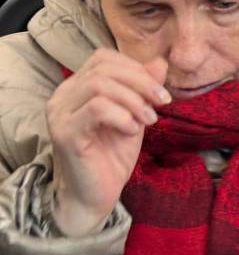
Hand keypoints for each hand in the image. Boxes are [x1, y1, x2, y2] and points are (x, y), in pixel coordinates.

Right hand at [46, 49, 168, 235]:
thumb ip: (143, 89)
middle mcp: (63, 97)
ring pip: (99, 85)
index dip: (135, 68)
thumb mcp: (135, 115)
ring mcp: (60, 114)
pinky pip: (97, 109)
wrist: (94, 196)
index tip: (158, 92)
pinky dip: (123, 116)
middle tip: (161, 103)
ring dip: (134, 100)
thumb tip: (159, 61)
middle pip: (103, 68)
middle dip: (141, 82)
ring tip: (149, 120)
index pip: (103, 58)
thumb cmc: (112, 156)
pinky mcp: (65, 133)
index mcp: (76, 88)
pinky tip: (132, 131)